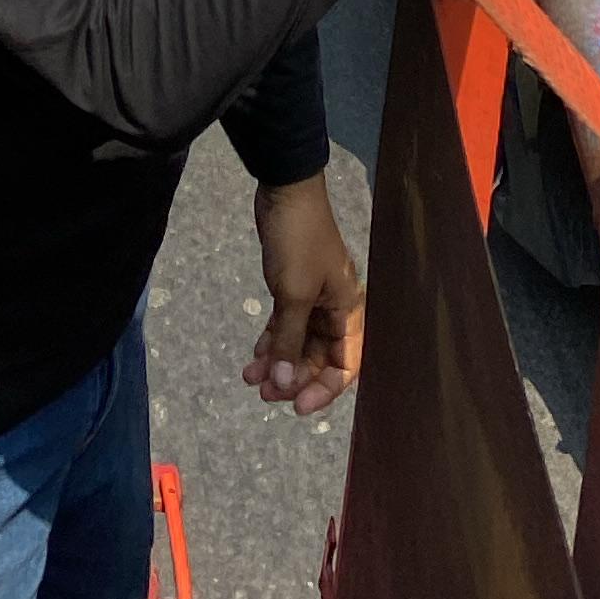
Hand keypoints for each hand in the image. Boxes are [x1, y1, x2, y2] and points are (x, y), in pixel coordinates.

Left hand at [245, 175, 363, 414]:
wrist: (284, 191)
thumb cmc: (298, 242)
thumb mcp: (294, 294)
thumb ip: (291, 341)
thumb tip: (286, 384)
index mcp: (347, 310)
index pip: (345, 364)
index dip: (324, 389)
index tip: (296, 408)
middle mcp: (334, 309)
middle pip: (319, 358)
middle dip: (293, 377)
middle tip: (265, 392)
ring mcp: (313, 299)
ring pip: (299, 344)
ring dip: (278, 362)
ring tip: (251, 378)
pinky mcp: (292, 288)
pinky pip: (286, 326)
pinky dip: (272, 341)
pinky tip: (254, 356)